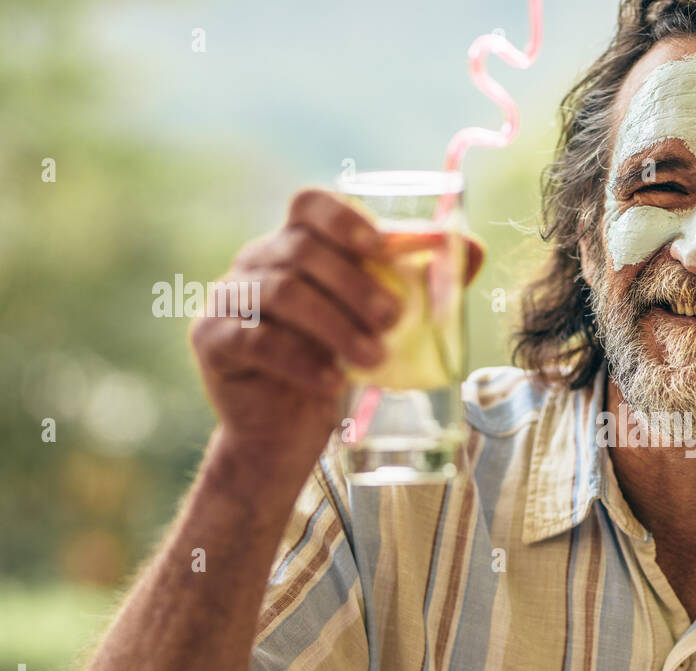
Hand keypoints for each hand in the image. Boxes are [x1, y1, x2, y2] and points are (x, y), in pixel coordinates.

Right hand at [189, 188, 401, 471]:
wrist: (286, 431)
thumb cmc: (336, 365)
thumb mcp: (379, 326)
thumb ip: (420, 286)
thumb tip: (472, 249)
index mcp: (295, 246)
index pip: (309, 205)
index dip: (344, 219)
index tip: (382, 247)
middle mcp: (257, 263)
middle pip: (301, 250)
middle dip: (355, 284)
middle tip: (393, 319)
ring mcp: (228, 299)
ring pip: (280, 292)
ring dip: (335, 324)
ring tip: (373, 357)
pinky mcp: (213, 341)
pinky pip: (256, 340)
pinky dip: (300, 359)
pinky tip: (331, 381)